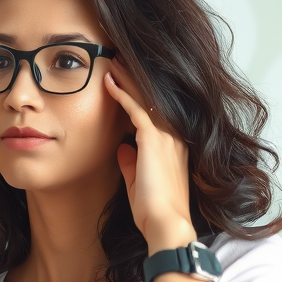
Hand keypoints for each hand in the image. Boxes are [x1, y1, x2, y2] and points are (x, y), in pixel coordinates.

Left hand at [102, 63, 196, 252]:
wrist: (165, 223)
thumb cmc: (153, 208)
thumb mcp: (138, 181)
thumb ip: (132, 163)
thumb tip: (122, 148)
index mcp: (173, 144)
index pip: (154, 110)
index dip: (139, 93)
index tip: (124, 79)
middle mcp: (173, 135)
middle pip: (152, 97)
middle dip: (134, 77)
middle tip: (118, 58)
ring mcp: (166, 136)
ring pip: (144, 97)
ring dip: (127, 78)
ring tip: (111, 61)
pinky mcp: (153, 140)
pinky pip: (135, 109)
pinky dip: (121, 94)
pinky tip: (108, 82)